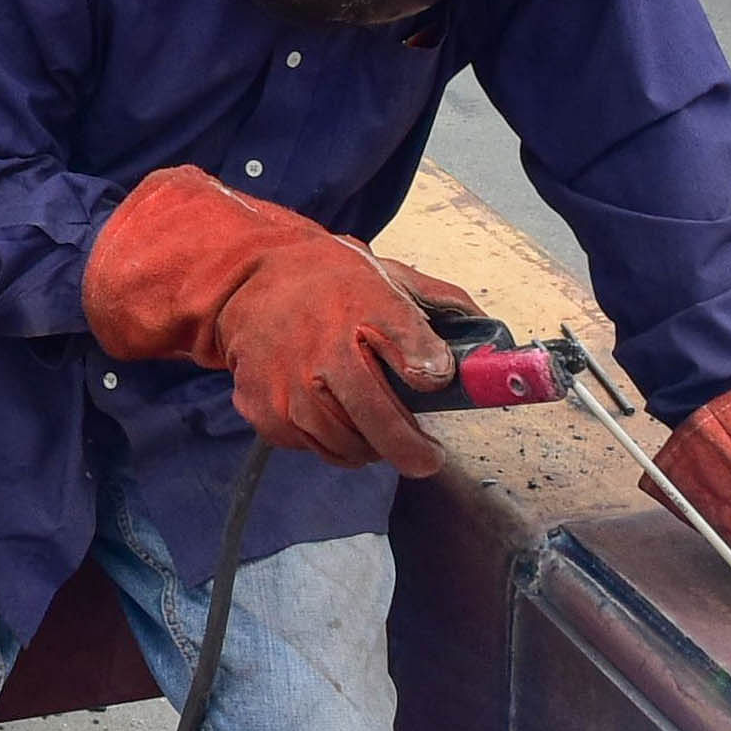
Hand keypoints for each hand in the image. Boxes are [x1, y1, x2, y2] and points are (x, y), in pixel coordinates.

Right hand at [83, 165, 462, 475]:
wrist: (244, 283)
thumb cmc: (325, 281)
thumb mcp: (384, 275)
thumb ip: (437, 301)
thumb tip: (486, 329)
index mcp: (361, 315)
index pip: (414, 356)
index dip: (432, 378)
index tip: (437, 389)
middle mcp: (322, 360)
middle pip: (380, 429)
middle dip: (411, 451)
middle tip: (425, 455)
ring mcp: (289, 392)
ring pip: (348, 448)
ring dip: (368, 446)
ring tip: (371, 426)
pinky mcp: (265, 413)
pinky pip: (312, 448)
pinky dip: (329, 441)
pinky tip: (331, 415)